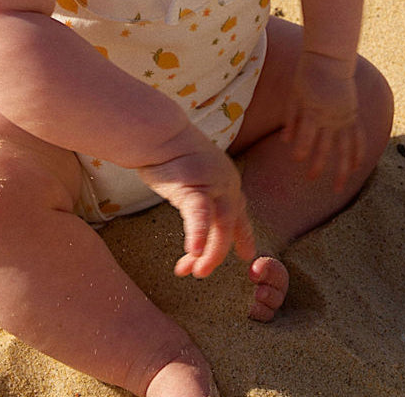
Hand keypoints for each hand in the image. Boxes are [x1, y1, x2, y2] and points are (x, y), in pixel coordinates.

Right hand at [137, 127, 255, 278]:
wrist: (158, 132)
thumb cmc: (168, 153)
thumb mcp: (192, 177)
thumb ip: (198, 196)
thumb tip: (193, 214)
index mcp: (227, 180)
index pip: (240, 213)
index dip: (243, 236)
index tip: (246, 255)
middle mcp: (227, 183)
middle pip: (230, 226)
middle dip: (217, 254)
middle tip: (201, 273)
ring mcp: (214, 184)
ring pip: (220, 227)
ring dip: (210, 254)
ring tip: (197, 272)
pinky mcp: (195, 187)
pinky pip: (199, 216)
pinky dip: (197, 235)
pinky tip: (192, 252)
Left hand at [282, 50, 364, 190]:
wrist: (330, 59)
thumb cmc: (307, 75)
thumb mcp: (293, 95)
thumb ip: (291, 118)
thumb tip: (285, 142)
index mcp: (314, 111)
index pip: (307, 138)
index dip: (302, 151)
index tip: (297, 160)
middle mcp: (331, 118)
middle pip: (326, 147)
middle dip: (318, 165)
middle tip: (311, 179)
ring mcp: (345, 118)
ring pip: (346, 149)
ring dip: (342, 169)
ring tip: (338, 187)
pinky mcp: (353, 115)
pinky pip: (359, 138)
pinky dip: (358, 153)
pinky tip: (356, 168)